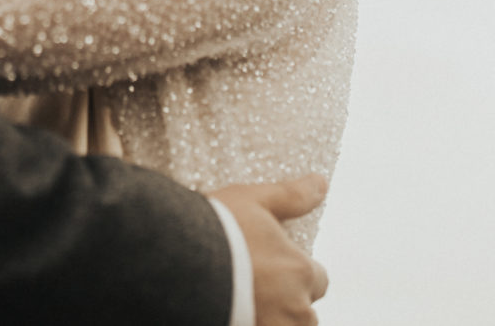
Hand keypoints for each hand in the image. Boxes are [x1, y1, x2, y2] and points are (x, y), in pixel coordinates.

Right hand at [211, 173, 330, 325]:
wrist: (173, 262)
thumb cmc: (214, 228)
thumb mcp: (253, 200)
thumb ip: (292, 196)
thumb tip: (321, 182)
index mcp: (301, 273)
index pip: (318, 280)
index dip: (297, 271)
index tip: (274, 265)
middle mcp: (294, 310)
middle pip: (302, 311)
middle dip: (285, 300)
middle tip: (253, 282)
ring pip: (284, 325)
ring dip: (271, 316)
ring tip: (240, 298)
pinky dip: (247, 321)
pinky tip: (230, 309)